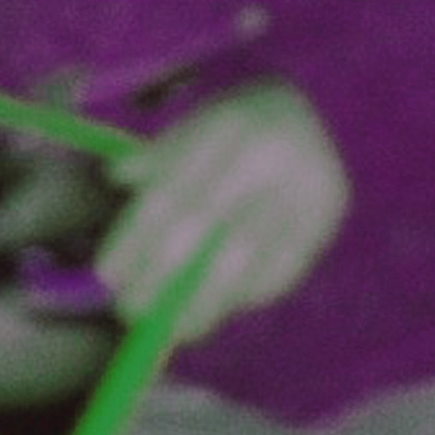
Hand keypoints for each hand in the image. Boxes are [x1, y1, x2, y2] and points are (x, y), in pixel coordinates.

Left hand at [96, 80, 349, 344]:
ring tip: (177, 327)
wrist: (326, 106)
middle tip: (132, 310)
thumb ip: (159, 156)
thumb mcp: (197, 125)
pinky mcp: (327, 217)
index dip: (133, 238)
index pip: (168, 192)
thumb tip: (117, 181)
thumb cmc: (241, 128)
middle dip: (160, 276)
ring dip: (204, 301)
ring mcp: (301, 187)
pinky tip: (224, 306)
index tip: (108, 275)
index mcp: (224, 127)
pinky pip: (282, 269)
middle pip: (201, 226)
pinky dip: (249, 294)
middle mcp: (265, 155)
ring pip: (243, 257)